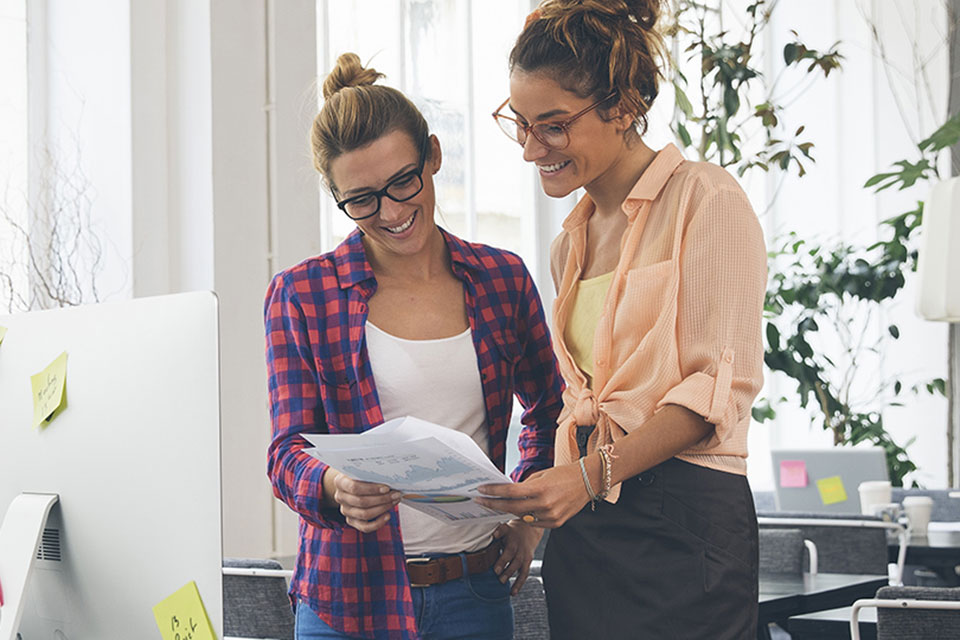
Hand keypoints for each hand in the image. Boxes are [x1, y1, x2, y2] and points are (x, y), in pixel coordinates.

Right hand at [325, 469, 401, 532]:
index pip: (354, 487)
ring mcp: (345, 510)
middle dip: (382, 499)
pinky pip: (365, 527)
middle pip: (361, 502)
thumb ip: (372, 474)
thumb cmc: (361, 476)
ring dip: (383, 508)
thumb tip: (390, 479)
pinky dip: (378, 523)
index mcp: (340, 482)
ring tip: (393, 502)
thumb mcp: (363, 470)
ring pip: (364, 514)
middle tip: (395, 495)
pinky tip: (387, 515)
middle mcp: (340, 497)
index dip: (372, 489)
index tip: (387, 488)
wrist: (352, 484)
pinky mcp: (351, 521)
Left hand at [475, 461, 594, 528]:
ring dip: (509, 511)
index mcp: (540, 488)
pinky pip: (534, 523)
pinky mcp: (555, 524)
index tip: (481, 490)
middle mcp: (544, 504)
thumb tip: (507, 491)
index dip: (493, 492)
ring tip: (498, 505)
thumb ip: (524, 486)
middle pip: (511, 507)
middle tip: (481, 501)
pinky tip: (521, 511)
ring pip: (522, 517)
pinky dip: (526, 517)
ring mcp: (550, 516)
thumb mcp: (541, 475)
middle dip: (493, 504)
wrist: (587, 482)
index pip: (510, 492)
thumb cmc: (564, 475)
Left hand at [491, 520, 542, 594]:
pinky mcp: (528, 563)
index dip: (503, 562)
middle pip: (516, 562)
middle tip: (500, 579)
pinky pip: (524, 574)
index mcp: (514, 542)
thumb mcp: (506, 528)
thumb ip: (499, 531)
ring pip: (521, 570)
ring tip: (507, 587)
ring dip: (514, 580)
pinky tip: (513, 592)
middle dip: (508, 572)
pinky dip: (519, 584)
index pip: (509, 552)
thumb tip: (493, 535)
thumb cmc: (513, 531)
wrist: (529, 530)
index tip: (496, 570)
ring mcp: (525, 557)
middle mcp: (521, 550)